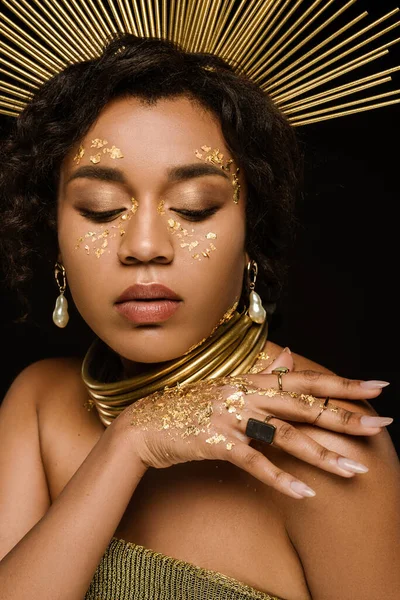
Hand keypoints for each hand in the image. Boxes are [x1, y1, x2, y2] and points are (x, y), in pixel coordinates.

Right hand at [114, 349, 392, 498]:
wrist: (146, 423)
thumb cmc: (189, 406)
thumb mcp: (226, 385)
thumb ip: (261, 372)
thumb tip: (288, 356)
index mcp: (250, 381)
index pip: (304, 380)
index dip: (340, 384)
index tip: (374, 386)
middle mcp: (245, 395)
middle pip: (303, 405)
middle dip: (344, 415)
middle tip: (381, 425)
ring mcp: (231, 418)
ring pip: (285, 435)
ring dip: (321, 455)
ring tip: (353, 471)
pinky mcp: (216, 442)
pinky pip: (254, 462)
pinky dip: (280, 479)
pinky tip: (304, 493)